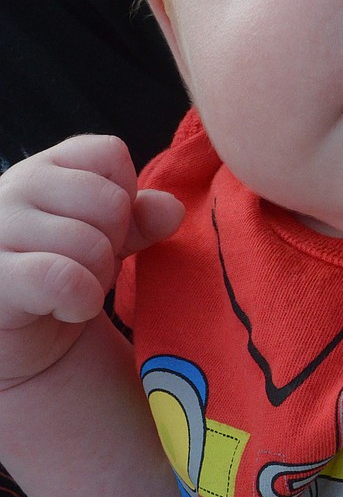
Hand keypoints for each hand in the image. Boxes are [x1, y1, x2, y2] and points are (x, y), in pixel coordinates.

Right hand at [0, 135, 182, 386]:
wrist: (24, 342)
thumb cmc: (66, 276)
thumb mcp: (111, 240)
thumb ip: (142, 219)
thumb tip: (172, 209)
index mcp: (44, 167)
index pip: (111, 154)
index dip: (126, 196)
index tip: (103, 229)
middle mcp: (13, 187)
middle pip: (111, 202)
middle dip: (114, 246)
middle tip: (86, 269)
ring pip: (92, 245)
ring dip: (97, 281)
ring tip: (71, 291)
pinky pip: (64, 280)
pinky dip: (81, 302)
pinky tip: (65, 309)